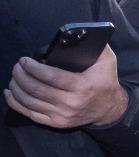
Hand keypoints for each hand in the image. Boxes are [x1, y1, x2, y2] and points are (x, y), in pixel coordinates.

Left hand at [7, 47, 128, 128]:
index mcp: (82, 86)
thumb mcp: (107, 61)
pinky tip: (10, 93)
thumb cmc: (105, 81)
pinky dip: (15, 103)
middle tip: (17, 67)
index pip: (50, 77)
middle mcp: (71, 103)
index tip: (24, 60)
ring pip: (29, 101)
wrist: (110, 109)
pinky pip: (29, 114)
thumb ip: (96, 46)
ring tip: (14, 77)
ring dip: (16, 87)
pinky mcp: (56, 123)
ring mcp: (62, 115)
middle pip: (35, 89)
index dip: (32, 68)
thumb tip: (78, 33)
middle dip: (20, 75)